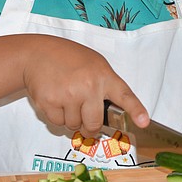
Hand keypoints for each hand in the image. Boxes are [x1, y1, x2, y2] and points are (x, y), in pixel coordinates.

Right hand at [21, 36, 148, 136]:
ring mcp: (68, 95)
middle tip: (86, 122)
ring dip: (71, 119)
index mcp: (104, 76)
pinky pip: (57, 123)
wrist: (38, 54)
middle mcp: (88, 86)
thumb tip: (112, 115)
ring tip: (66, 99)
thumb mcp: (95, 65)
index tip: (144, 122)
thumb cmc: (69, 59)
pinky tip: (55, 99)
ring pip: (74, 125)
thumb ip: (105, 87)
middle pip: (94, 124)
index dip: (136, 111)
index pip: (124, 96)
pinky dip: (56, 117)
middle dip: (90, 128)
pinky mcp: (49, 102)